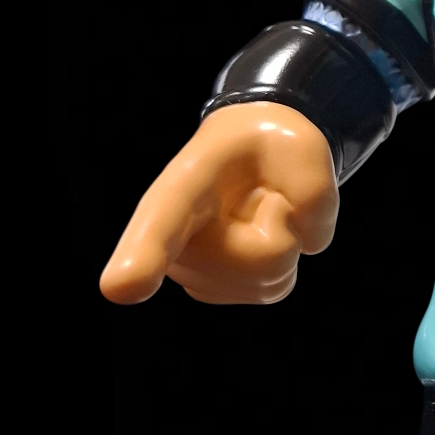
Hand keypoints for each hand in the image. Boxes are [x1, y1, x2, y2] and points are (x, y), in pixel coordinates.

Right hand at [101, 102, 338, 304]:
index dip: (141, 256)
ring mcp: (190, 271)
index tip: (120, 287)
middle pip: (266, 257)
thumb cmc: (268, 145)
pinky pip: (274, 287)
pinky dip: (284, 257)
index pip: (162, 222)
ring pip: (272, 275)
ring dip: (285, 237)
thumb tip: (306, 243)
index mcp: (183, 187)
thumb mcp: (304, 145)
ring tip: (256, 208)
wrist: (252, 153)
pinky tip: (256, 233)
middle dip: (287, 219)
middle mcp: (173, 236)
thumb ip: (314, 191)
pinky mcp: (212, 290)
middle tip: (263, 189)